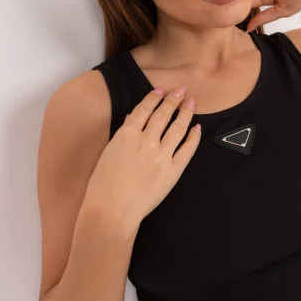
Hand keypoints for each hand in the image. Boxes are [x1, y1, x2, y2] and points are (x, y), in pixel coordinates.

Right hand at [84, 87, 201, 232]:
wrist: (111, 210)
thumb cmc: (103, 185)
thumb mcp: (108, 153)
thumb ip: (122, 135)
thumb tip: (132, 119)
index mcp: (127, 134)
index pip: (144, 109)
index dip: (154, 97)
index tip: (161, 90)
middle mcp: (146, 141)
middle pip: (163, 114)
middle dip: (173, 100)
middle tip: (181, 91)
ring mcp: (161, 155)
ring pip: (178, 128)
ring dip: (185, 113)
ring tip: (191, 103)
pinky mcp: (173, 171)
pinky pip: (187, 149)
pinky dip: (193, 137)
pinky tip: (197, 128)